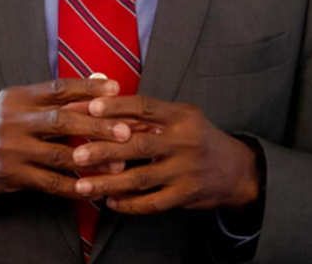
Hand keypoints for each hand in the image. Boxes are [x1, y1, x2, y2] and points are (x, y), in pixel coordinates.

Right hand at [0, 78, 134, 200]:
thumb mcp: (20, 103)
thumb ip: (58, 96)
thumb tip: (100, 80)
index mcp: (19, 97)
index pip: (58, 87)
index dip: (88, 88)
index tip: (116, 89)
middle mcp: (15, 120)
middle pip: (62, 120)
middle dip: (97, 125)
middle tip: (126, 130)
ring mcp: (13, 149)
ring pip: (60, 154)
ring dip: (92, 160)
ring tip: (118, 163)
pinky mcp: (12, 175)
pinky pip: (50, 182)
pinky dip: (75, 187)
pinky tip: (94, 188)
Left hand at [69, 96, 260, 214]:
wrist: (235, 170)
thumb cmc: (196, 137)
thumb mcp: (179, 118)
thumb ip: (146, 116)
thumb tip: (100, 107)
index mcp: (181, 116)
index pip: (145, 107)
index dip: (117, 107)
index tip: (90, 108)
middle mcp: (184, 142)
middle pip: (138, 145)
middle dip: (104, 150)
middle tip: (76, 156)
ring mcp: (186, 171)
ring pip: (141, 178)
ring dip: (108, 183)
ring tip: (83, 186)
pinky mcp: (186, 195)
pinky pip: (152, 202)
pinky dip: (129, 204)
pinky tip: (110, 202)